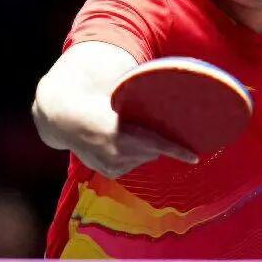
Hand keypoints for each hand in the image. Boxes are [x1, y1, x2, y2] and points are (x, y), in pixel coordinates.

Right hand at [33, 89, 198, 178]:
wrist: (66, 119)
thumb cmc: (97, 102)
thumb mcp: (119, 97)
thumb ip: (141, 99)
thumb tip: (169, 90)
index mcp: (121, 134)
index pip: (156, 144)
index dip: (177, 150)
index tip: (195, 157)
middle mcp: (117, 154)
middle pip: (152, 151)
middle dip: (152, 142)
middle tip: (140, 128)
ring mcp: (111, 165)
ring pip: (142, 159)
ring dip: (141, 149)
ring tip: (124, 135)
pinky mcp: (108, 172)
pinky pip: (131, 165)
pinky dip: (131, 156)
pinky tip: (117, 145)